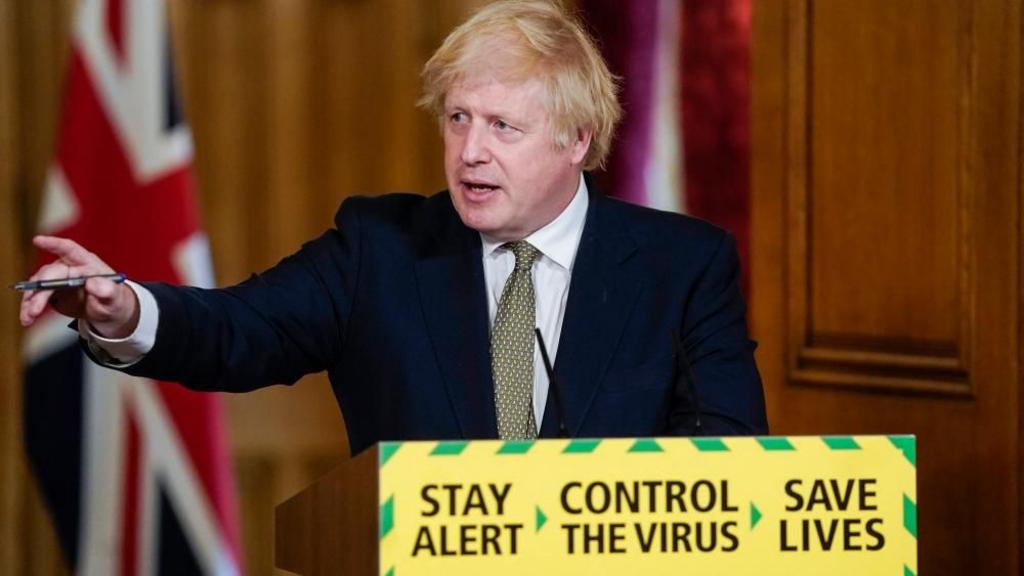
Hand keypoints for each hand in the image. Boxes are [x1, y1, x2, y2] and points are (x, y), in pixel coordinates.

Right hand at [19, 236, 139, 337]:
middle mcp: (69, 268)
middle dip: (40, 290)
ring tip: (28, 317)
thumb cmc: (113, 299)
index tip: (38, 240)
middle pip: (50, 273)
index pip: (70, 249)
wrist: (107, 313)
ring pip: (38, 286)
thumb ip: (106, 289)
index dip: (54, 244)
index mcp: (87, 263)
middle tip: (36, 309)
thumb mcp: (115, 296)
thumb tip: (92, 283)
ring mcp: (58, 281)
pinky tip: (27, 318)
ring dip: (31, 301)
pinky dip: (29, 308)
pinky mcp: (50, 293)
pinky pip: (35, 298)